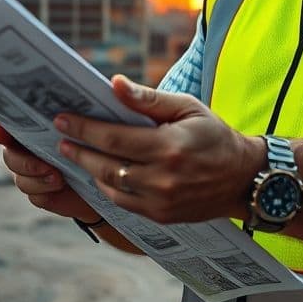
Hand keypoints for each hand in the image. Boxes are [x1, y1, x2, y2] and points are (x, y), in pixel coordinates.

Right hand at [0, 123, 98, 221]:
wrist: (105, 175)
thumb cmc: (94, 141)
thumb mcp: (87, 125)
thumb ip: (71, 117)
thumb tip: (64, 113)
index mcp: (35, 129)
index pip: (9, 126)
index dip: (0, 130)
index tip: (0, 133)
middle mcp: (27, 150)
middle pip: (10, 156)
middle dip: (24, 162)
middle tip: (47, 166)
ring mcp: (31, 174)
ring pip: (20, 179)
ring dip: (38, 179)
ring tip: (59, 178)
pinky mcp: (41, 195)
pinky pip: (34, 196)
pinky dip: (46, 193)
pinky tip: (60, 187)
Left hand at [54, 75, 265, 223]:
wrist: (243, 178)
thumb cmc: (214, 135)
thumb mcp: (187, 108)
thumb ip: (149, 99)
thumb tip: (115, 84)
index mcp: (168, 147)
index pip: (113, 138)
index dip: (83, 128)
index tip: (61, 118)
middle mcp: (162, 178)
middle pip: (106, 165)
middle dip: (78, 150)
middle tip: (59, 137)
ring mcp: (160, 201)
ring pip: (110, 187)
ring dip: (89, 169)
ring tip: (74, 153)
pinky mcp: (161, 216)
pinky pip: (122, 203)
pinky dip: (106, 187)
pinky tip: (98, 172)